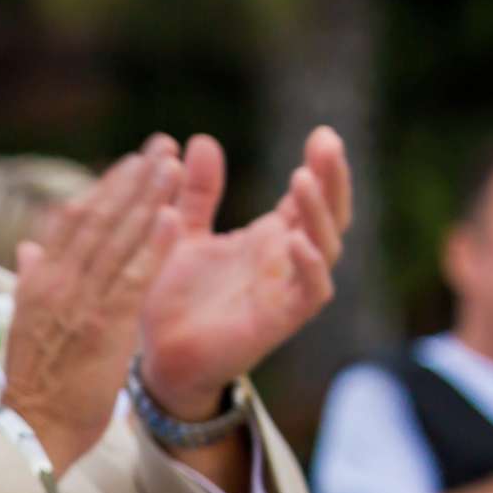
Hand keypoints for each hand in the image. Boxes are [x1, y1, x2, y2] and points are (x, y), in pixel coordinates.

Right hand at [2, 143, 183, 472]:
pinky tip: (172, 218)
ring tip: (171, 167)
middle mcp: (57, 283)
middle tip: (160, 148)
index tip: (131, 162)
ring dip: (146, 200)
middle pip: (98, 218)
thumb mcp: (24, 322)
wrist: (32, 429)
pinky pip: (133, 278)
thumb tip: (27, 247)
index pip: (72, 221)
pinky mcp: (104, 327)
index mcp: (38, 280)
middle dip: (131, 180)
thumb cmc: (35, 382)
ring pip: (117, 240)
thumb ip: (30, 279)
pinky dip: (153, 246)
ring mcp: (80, 303)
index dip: (104, 187)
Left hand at [138, 127, 350, 418]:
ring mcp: (286, 291)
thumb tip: (200, 139)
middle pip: (328, 215)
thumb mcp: (183, 233)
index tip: (321, 133)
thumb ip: (197, 192)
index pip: (308, 198)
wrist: (160, 358)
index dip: (321, 167)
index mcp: (268, 239)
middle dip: (332, 179)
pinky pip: (310, 294)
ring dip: (318, 214)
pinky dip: (310, 268)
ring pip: (326, 248)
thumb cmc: (176, 299)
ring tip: (302, 179)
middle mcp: (285, 262)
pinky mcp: (278, 322)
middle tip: (327, 143)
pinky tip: (297, 241)